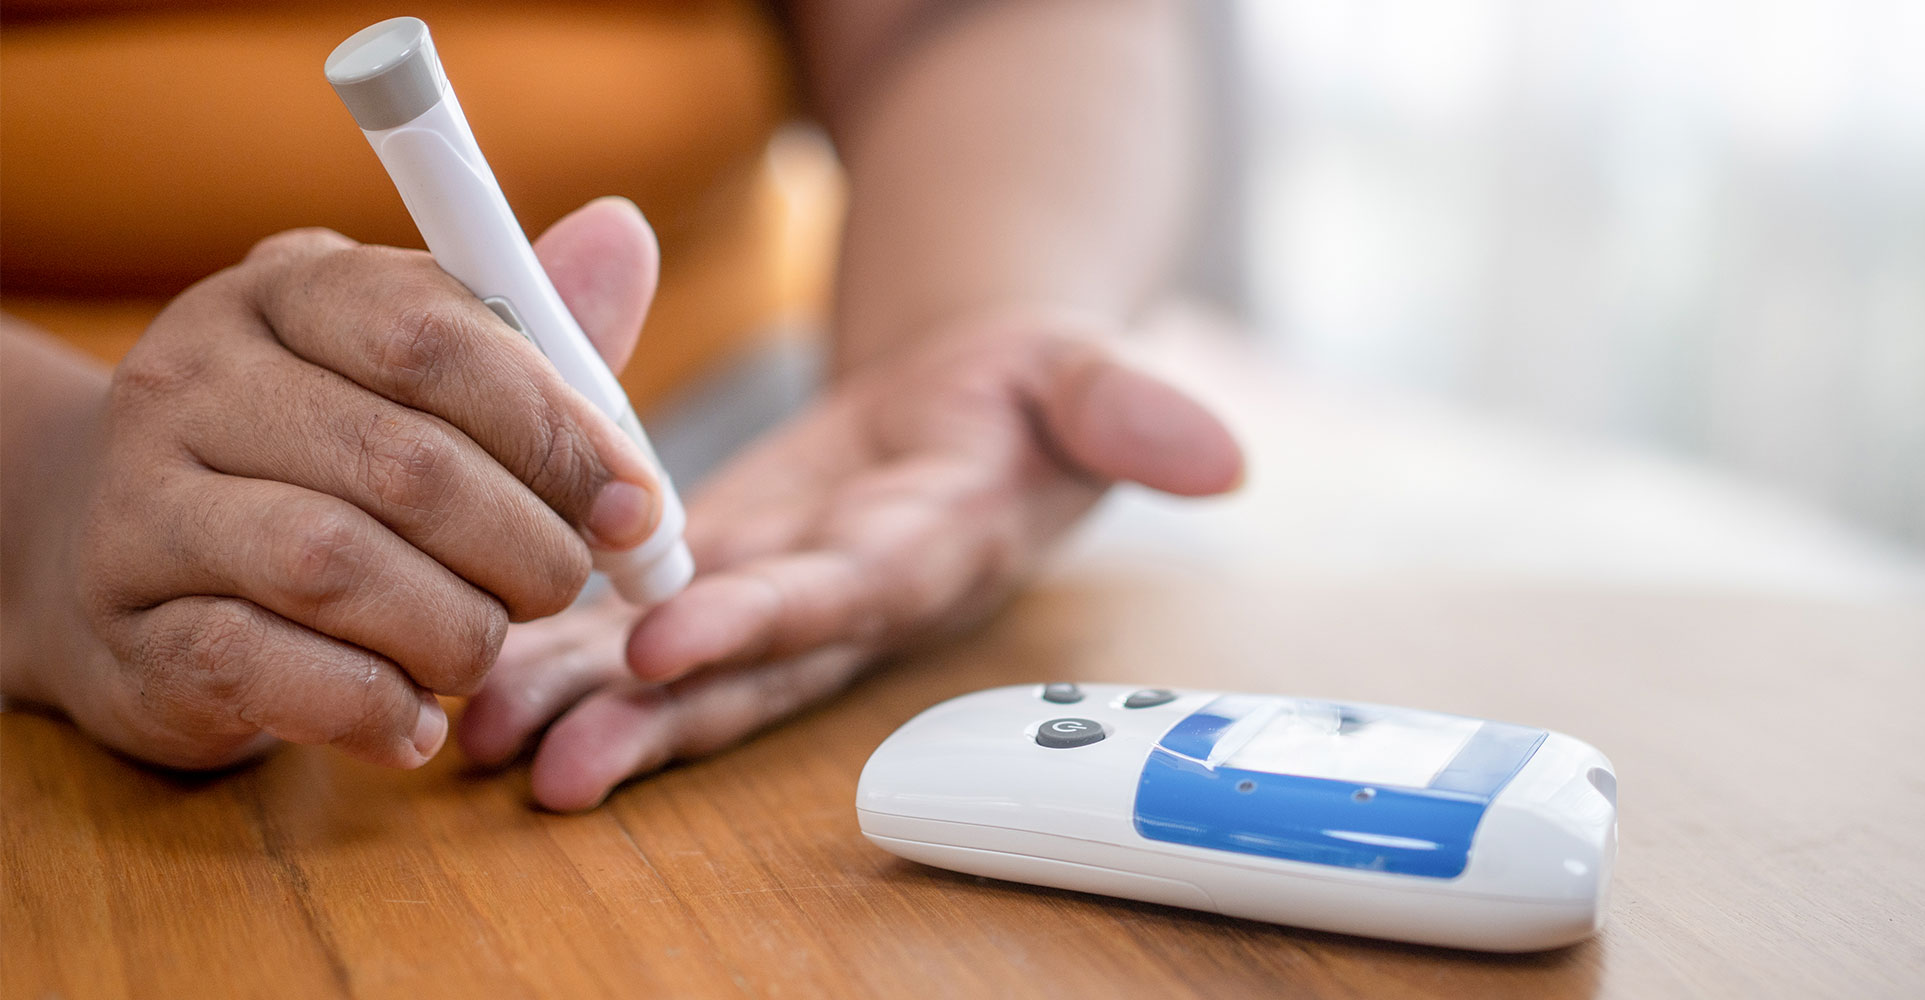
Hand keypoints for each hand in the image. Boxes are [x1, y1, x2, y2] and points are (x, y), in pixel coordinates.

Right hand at [11, 198, 665, 769]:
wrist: (142, 569)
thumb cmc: (336, 464)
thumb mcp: (434, 384)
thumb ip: (538, 337)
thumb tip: (626, 234)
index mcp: (286, 289)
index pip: (433, 333)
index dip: (556, 428)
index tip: (634, 504)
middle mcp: (191, 378)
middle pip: (403, 462)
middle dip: (525, 544)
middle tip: (564, 586)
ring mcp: (140, 503)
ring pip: (332, 567)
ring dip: (453, 628)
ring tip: (484, 649)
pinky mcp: (129, 629)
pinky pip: (262, 666)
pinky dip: (370, 705)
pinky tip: (417, 721)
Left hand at [459, 309, 1244, 809]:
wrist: (976, 415)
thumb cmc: (1027, 393)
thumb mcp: (1081, 376)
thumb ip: (1129, 409)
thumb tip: (1223, 458)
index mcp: (927, 549)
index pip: (847, 595)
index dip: (765, 621)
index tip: (672, 638)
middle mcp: (845, 599)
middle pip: (746, 668)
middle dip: (651, 717)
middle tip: (549, 759)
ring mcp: (779, 599)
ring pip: (681, 670)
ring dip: (585, 705)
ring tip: (482, 739)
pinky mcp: (725, 578)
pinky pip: (641, 629)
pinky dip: (562, 654)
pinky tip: (480, 679)